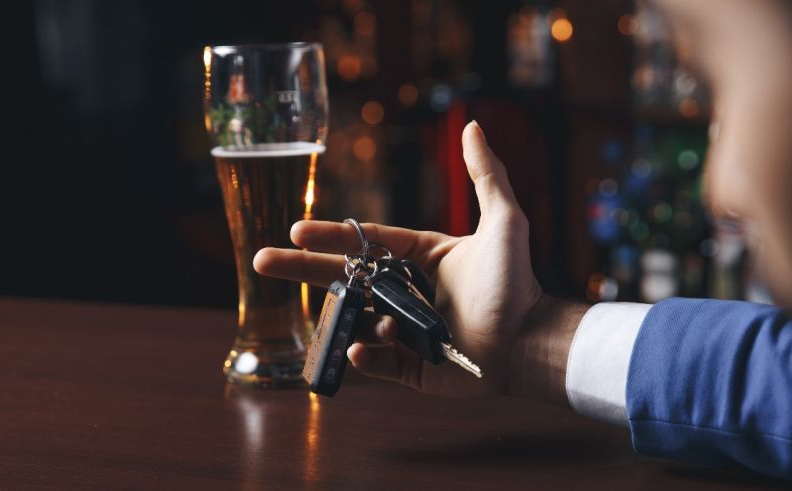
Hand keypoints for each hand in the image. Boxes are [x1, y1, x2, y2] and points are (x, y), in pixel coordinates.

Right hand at [254, 122, 586, 402]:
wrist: (529, 344)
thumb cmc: (517, 284)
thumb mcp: (504, 222)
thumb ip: (486, 175)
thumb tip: (471, 125)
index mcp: (421, 258)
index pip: (366, 242)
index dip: (331, 235)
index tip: (296, 229)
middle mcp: (408, 292)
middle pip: (345, 278)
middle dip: (302, 270)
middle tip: (261, 261)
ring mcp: (404, 330)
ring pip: (356, 320)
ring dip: (344, 317)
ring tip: (354, 317)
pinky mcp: (409, 367)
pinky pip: (374, 362)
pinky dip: (362, 357)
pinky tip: (359, 349)